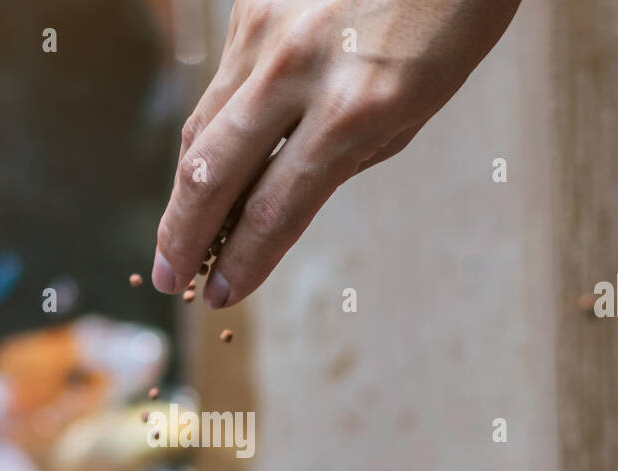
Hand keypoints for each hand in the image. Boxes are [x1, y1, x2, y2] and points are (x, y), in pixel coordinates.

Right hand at [153, 0, 520, 306]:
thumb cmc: (447, 20)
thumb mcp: (413, 108)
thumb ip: (341, 158)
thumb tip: (271, 203)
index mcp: (355, 110)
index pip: (273, 210)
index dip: (242, 263)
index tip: (223, 294)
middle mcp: (298, 68)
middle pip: (211, 175)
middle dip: (183, 237)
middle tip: (170, 278)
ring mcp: (266, 29)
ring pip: (201, 127)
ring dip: (184, 191)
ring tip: (177, 234)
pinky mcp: (249, 4)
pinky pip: (220, 82)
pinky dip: (213, 130)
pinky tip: (211, 163)